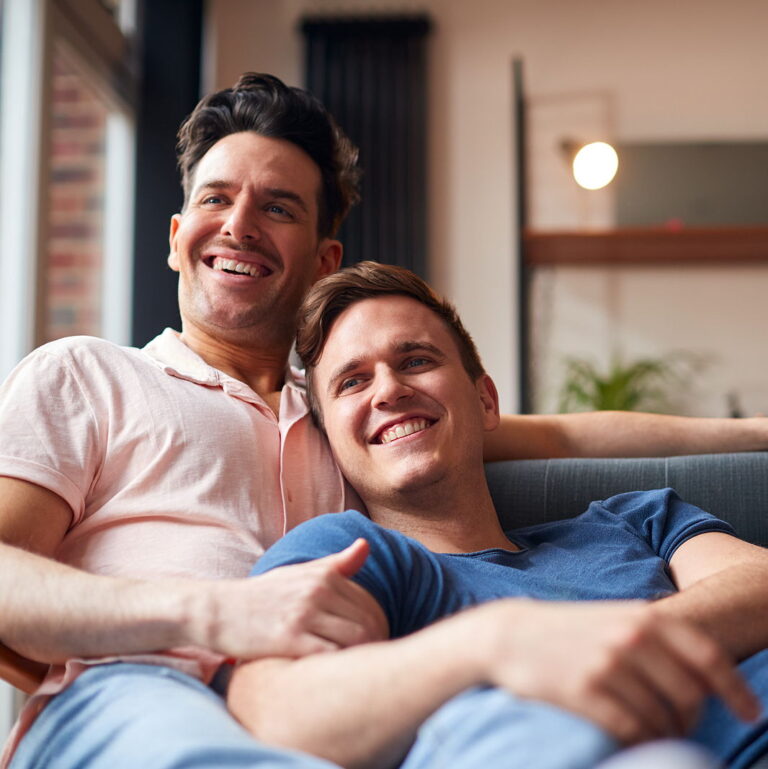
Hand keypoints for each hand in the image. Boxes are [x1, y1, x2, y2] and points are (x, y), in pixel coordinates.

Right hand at [189, 538, 387, 658]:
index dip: (380, 629)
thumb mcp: (297, 573)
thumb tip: (366, 544)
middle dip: (377, 645)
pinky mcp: (290, 639)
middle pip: (369, 623)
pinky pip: (331, 656)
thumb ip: (335, 564)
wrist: (217, 610)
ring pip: (356, 640)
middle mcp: (317, 591)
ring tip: (357, 673)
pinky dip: (340, 667)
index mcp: (323, 575)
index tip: (376, 646)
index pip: (370, 606)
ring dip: (363, 658)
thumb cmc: (262, 595)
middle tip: (372, 664)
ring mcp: (304, 615)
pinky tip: (334, 678)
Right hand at [476, 599, 759, 743]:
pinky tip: (633, 737)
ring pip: (663, 718)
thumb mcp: (615, 619)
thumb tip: (704, 676)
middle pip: (690, 695)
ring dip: (666, 733)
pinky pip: (632, 730)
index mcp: (643, 617)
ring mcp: (607, 665)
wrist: (510, 634)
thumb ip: (657, 637)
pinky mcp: (585, 691)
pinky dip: (641, 742)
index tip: (749, 713)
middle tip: (681, 726)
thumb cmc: (568, 630)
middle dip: (692, 719)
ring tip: (653, 732)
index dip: (735, 689)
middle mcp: (630, 639)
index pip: (707, 657)